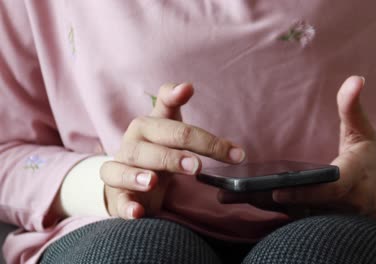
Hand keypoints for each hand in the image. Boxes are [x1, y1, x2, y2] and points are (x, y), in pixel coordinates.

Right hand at [100, 83, 245, 218]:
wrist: (126, 181)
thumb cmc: (155, 150)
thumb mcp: (167, 128)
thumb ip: (175, 106)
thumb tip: (187, 85)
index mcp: (148, 126)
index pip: (165, 111)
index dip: (174, 98)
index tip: (187, 90)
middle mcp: (132, 144)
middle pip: (151, 147)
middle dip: (173, 156)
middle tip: (197, 166)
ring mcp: (121, 170)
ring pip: (123, 169)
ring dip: (138, 175)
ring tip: (154, 181)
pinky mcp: (117, 196)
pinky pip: (118, 201)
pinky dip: (125, 207)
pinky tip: (137, 213)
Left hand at [219, 76, 375, 221]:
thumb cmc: (373, 158)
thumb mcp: (364, 131)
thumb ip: (353, 108)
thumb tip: (356, 79)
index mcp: (355, 179)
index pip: (328, 189)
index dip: (304, 192)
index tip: (278, 190)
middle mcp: (342, 203)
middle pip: (301, 206)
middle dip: (266, 199)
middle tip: (231, 192)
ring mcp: (329, 214)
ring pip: (291, 213)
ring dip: (259, 204)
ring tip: (225, 194)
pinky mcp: (318, 217)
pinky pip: (290, 214)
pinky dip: (265, 206)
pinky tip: (239, 198)